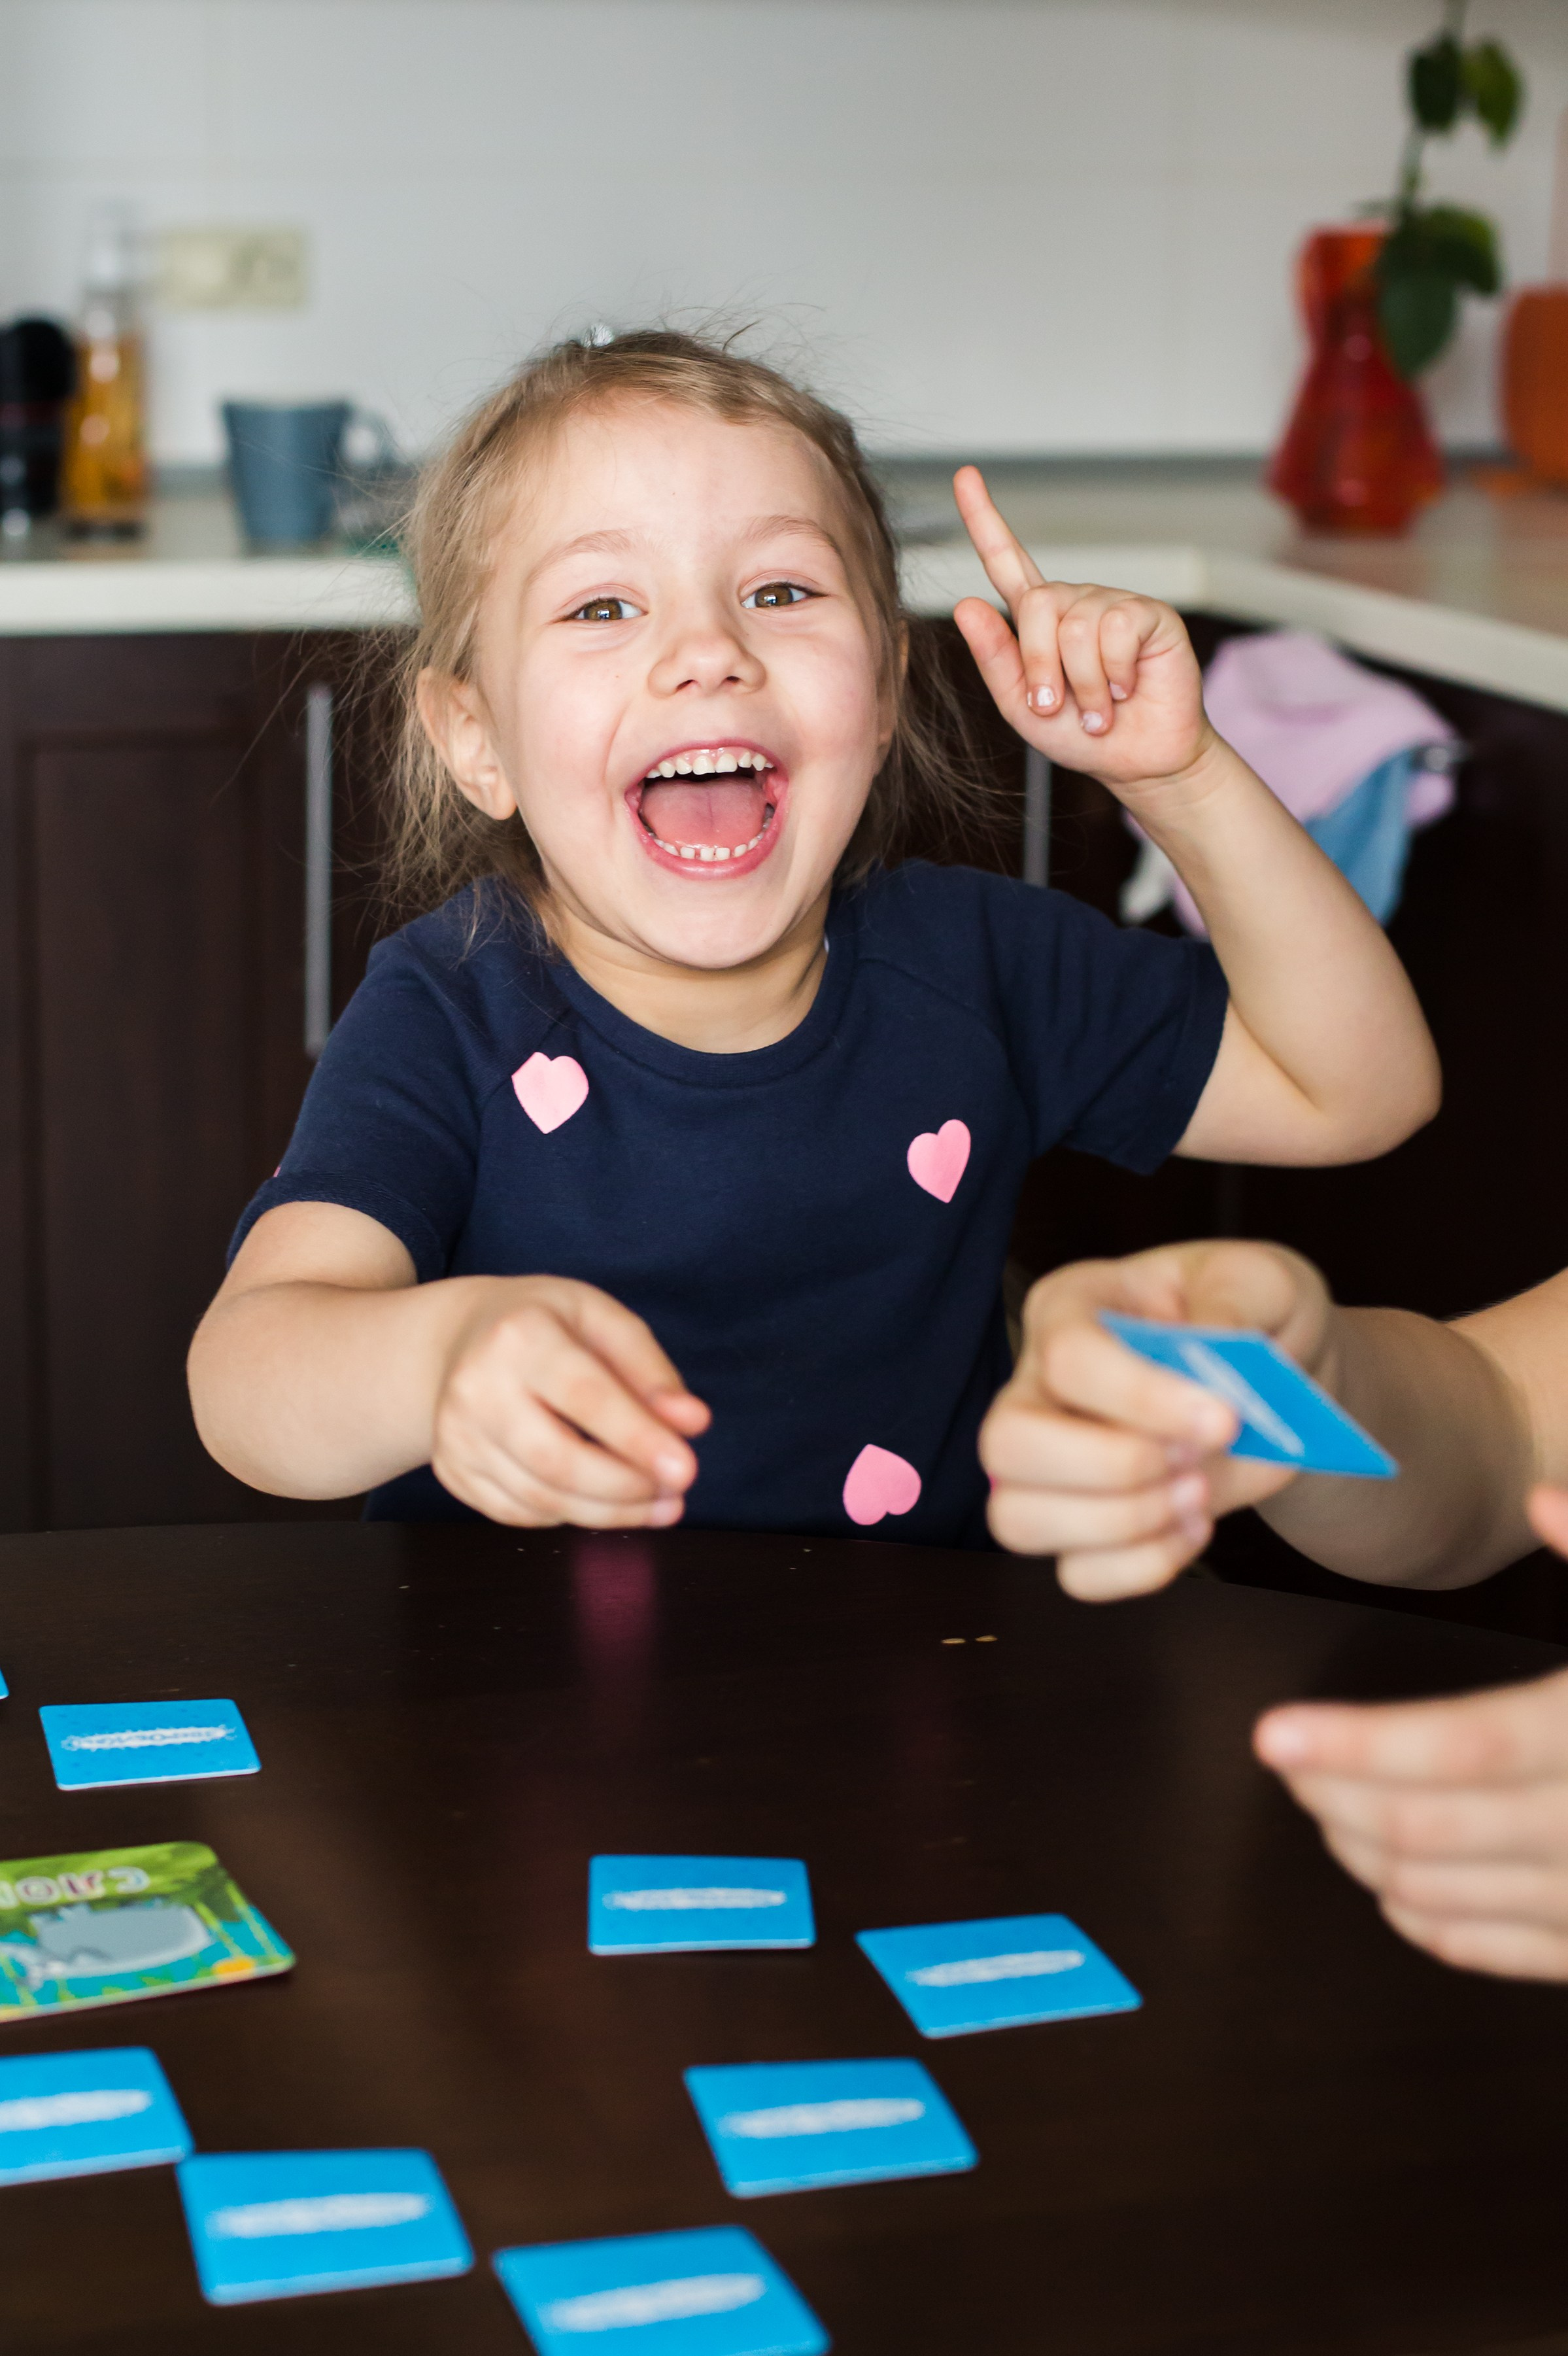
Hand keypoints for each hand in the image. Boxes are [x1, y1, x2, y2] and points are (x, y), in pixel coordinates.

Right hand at [430, 1275, 709, 1528]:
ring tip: (657, 1503)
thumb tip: (692, 1423)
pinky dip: (570, 1513)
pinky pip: (520, 1513)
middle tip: (676, 1491)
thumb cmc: (545, 1324)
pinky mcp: (452, 1471)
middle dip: (628, 1487)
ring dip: (610, 1511)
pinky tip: (600, 1499)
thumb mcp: (601, 1319)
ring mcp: (456, 1435)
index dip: (639, 1438)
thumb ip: (650, 1370)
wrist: (459, 1338)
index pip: (586, 1397)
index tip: (686, 1469)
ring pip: (542, 1498)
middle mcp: (476, 1387)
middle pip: (559, 1461)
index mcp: (519, 1335)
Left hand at [950, 464, 1213, 804]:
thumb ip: (994, 658)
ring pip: (1076, 626)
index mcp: (1040, 621)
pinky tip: (1127, 688)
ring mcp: (1113, 603)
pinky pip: (1116, 629)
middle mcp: (1075, 603)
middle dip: (1042, 666)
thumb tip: (964, 602)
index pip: (1007, 561)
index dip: (984, 520)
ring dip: (1083, 682)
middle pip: (1038, 606)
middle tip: (1058, 706)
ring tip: (1100, 708)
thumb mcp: (1023, 706)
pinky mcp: (1150, 613)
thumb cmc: (1082, 735)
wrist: (1138, 760)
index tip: (965, 476)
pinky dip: (1114, 673)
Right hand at [980, 1241, 1333, 1598]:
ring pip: (1017, 1518)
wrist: (1279, 1377)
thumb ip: (1234, 1301)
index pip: (1066, 1358)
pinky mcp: (1080, 1526)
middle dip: (1112, 1466)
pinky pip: (1076, 1573)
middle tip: (1195, 1455)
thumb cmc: (1253, 1315)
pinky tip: (1193, 1527)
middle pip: (1007, 1444)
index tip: (1224, 1417)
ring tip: (1196, 1494)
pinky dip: (1140, 1567)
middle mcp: (1039, 1386)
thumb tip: (1209, 1353)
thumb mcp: (1261, 1280)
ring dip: (1121, 1523)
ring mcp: (1049, 1464)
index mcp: (1070, 1307)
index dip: (1141, 1398)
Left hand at [1253, 1485, 1567, 1980]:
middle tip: (1286, 1763)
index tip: (1272, 1733)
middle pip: (1437, 1830)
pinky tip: (1395, 1889)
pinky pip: (1512, 1952)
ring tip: (1324, 1810)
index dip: (1360, 1743)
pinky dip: (1438, 1925)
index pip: (1466, 1744)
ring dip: (1370, 1857)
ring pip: (1457, 1898)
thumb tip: (1545, 1495)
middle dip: (1341, 1799)